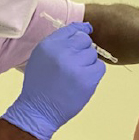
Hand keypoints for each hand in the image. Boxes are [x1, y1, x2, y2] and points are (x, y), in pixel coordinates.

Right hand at [2, 22, 106, 139]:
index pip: (72, 29)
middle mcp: (62, 52)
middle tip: (75, 63)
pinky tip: (83, 80)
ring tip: (75, 75)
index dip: (81, 31)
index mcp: (49, 45)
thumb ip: (58, 43)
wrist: (38, 110)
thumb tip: (83, 29)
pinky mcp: (87, 79)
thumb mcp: (40, 57)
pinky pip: (100, 67)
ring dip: (87, 63)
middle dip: (83, 49)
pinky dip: (94, 73)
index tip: (86, 31)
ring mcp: (76, 66)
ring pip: (93, 54)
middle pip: (84, 40)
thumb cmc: (39, 84)